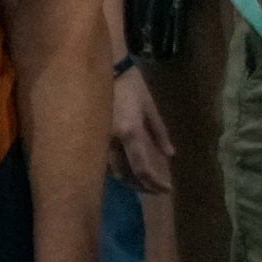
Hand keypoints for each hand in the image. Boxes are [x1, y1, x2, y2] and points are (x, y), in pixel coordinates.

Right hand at [107, 66, 174, 194]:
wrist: (104, 69)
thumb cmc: (131, 85)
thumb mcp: (150, 106)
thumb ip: (159, 132)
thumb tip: (170, 154)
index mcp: (129, 132)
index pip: (142, 167)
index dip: (154, 182)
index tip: (167, 190)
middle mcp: (111, 141)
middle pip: (126, 175)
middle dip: (142, 186)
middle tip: (157, 191)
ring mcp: (99, 141)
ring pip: (113, 171)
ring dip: (129, 181)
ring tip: (145, 184)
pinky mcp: (91, 138)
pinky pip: (105, 162)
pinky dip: (118, 170)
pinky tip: (127, 171)